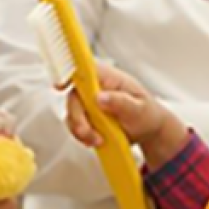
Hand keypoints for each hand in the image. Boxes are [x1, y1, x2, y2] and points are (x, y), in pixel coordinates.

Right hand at [66, 63, 187, 168]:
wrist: (148, 130)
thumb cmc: (146, 113)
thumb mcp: (140, 109)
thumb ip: (121, 102)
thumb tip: (100, 97)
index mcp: (109, 77)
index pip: (84, 68)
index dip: (69, 73)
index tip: (60, 86)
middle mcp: (96, 88)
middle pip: (74, 95)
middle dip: (77, 116)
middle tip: (88, 133)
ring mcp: (89, 103)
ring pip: (72, 113)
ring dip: (81, 129)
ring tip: (98, 140)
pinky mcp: (87, 117)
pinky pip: (75, 125)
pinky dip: (82, 136)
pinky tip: (96, 140)